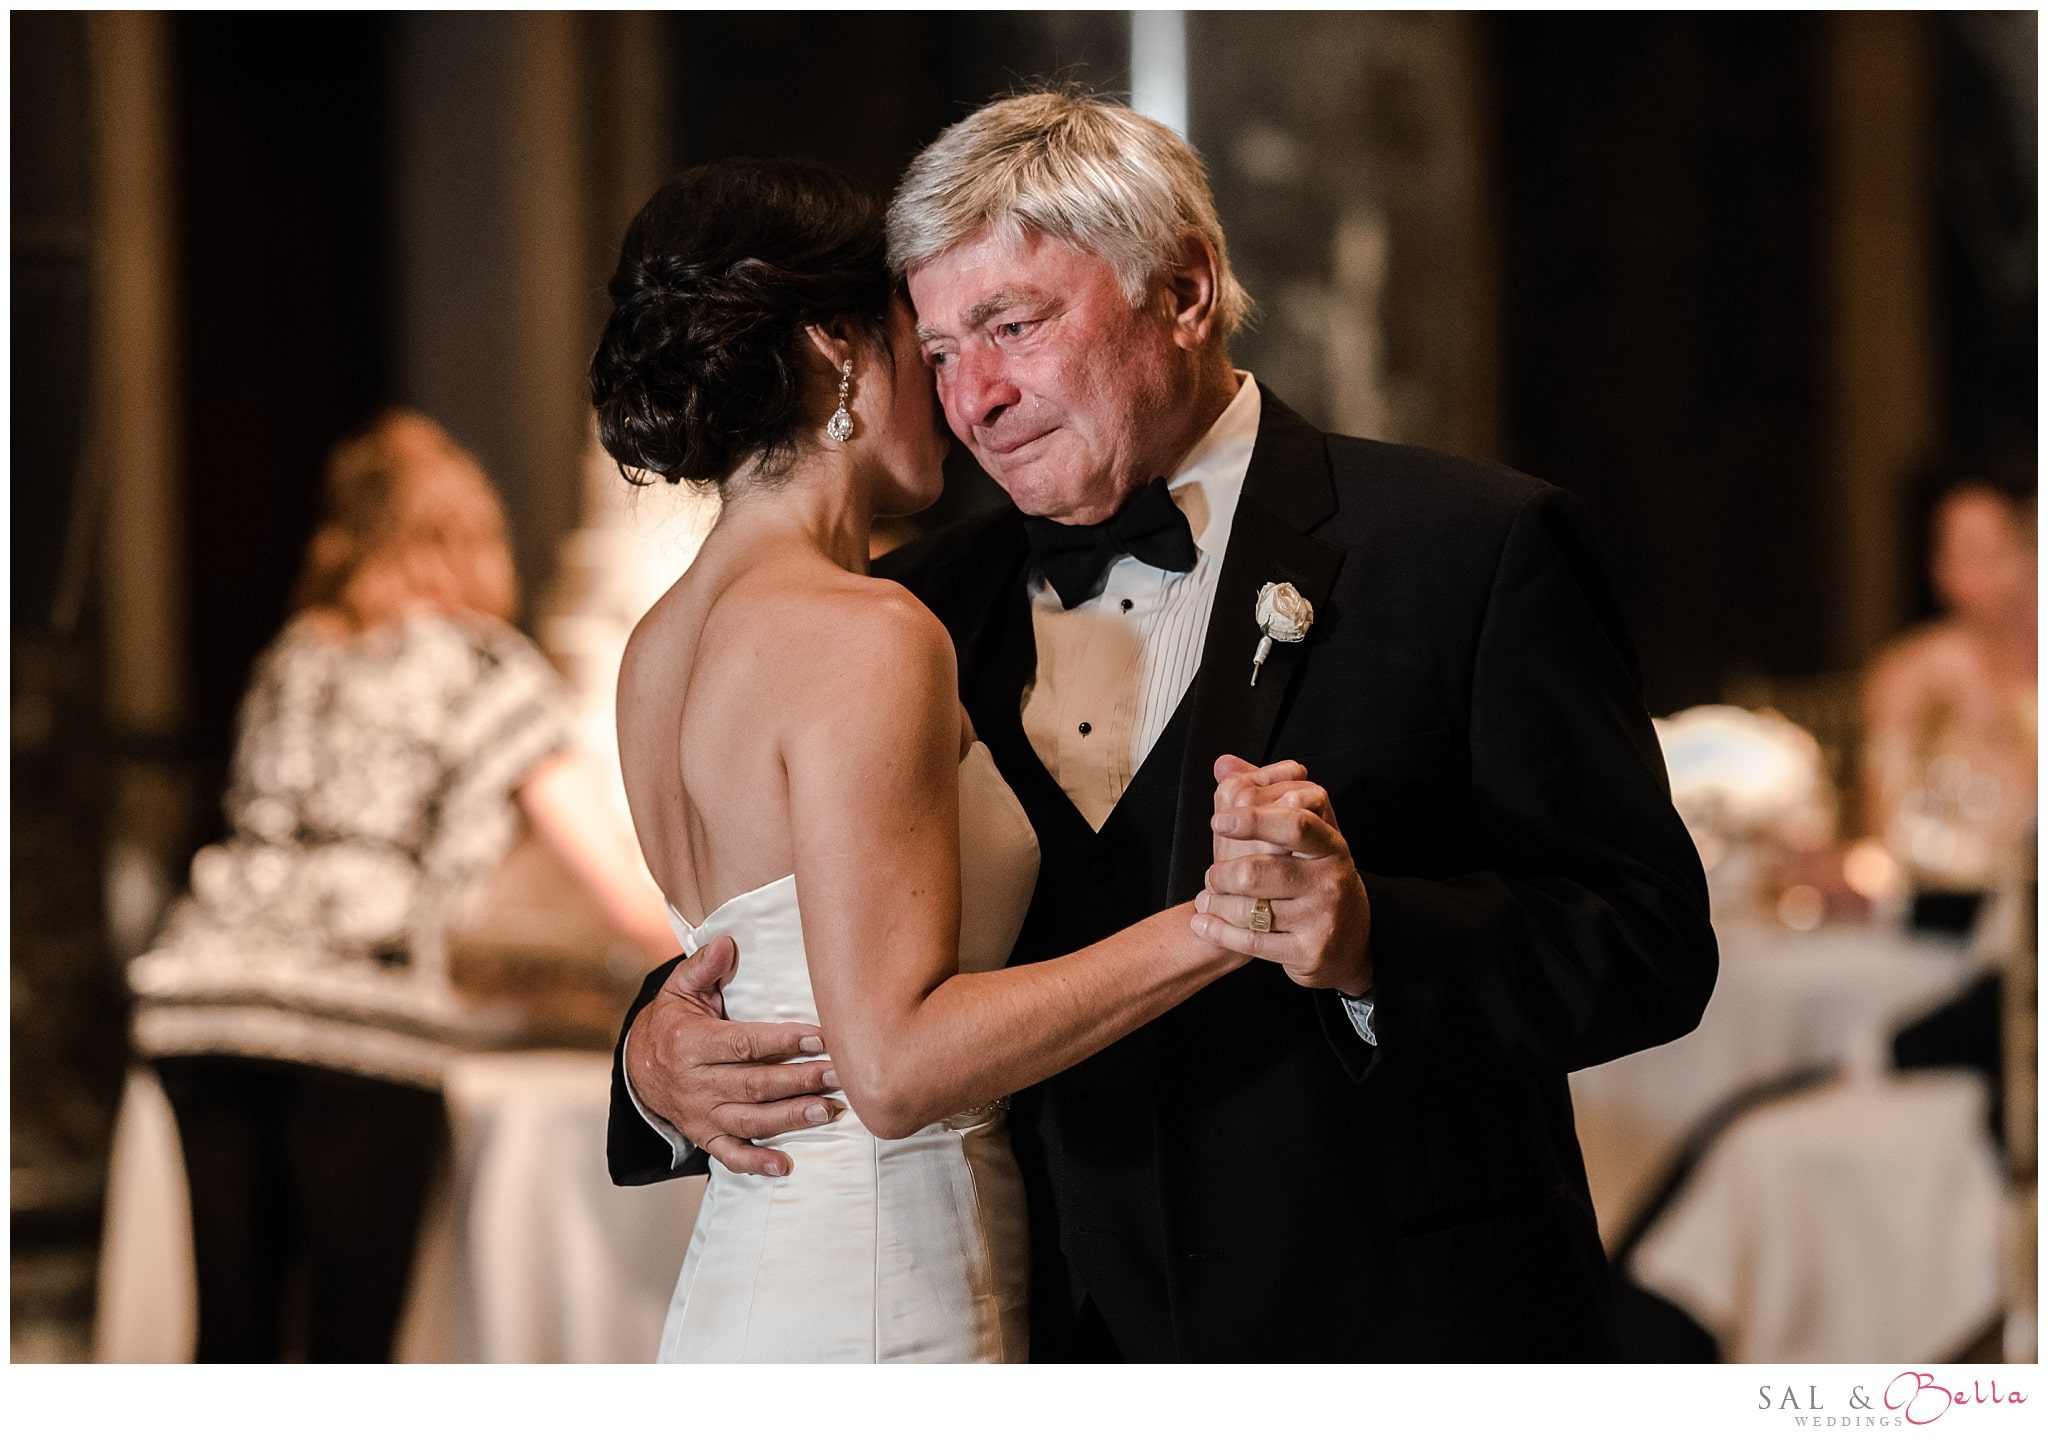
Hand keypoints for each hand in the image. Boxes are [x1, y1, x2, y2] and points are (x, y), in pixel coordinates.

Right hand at [624, 934, 839, 1176]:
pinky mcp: (705, 1136)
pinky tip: (785, 1166)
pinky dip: (756, 1163)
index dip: (782, 1041)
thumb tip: (727, 942)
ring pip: (749, 1120)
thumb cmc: (674, 1022)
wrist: (640, 1068)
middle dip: (799, 1080)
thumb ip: (703, 966)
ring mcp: (701, 1114)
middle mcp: (696, 1083)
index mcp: (691, 1044)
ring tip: (827, 1111)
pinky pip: (730, 1155)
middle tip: (839, 1075)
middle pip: (753, 1084)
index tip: (820, 1036)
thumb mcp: (680, 989)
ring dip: (790, 1118)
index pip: (743, 1043)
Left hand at [1191, 757, 1373, 995]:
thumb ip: (1264, 793)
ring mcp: (1321, 918)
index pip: (1295, 825)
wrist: (1351, 939)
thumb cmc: (1317, 877)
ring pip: (1250, 909)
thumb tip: (1223, 764)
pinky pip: (1251, 942)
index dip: (1254, 819)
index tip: (1220, 820)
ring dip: (1216, 903)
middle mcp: (1330, 880)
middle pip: (1259, 871)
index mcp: (1330, 845)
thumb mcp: (1305, 835)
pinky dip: (1218, 931)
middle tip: (1212, 874)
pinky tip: (1203, 922)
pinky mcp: (1307, 951)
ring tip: (1206, 897)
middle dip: (1223, 873)